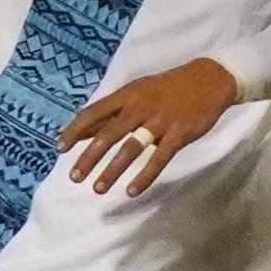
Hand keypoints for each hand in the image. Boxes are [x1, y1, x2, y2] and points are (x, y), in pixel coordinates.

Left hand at [57, 57, 239, 195]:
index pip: (93, 113)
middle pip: (109, 134)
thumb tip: (82, 132)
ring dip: (112, 170)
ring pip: (131, 149)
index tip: (60, 149)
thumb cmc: (168, 88)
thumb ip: (112, 112)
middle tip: (74, 177)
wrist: (210, 80)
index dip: (75, 131)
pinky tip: (132, 191)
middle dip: (89, 157)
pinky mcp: (180, 134)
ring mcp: (161, 121)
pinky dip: (145, 176)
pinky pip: (159, 158)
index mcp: (127, 95)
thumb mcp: (138, 92)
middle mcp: (141, 107)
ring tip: (98, 189)